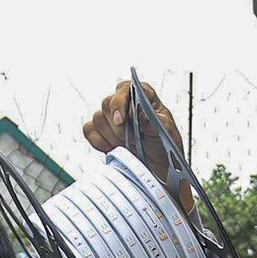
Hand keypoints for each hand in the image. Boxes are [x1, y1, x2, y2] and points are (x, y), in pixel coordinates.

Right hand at [82, 78, 192, 211]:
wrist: (161, 168)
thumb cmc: (167, 145)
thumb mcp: (166, 131)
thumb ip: (151, 120)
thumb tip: (137, 111)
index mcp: (143, 96)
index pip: (125, 89)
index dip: (120, 102)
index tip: (121, 121)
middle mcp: (125, 104)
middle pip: (107, 104)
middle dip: (118, 126)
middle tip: (133, 140)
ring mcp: (111, 118)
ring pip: (98, 119)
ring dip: (112, 136)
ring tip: (128, 145)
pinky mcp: (101, 133)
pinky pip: (89, 131)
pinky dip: (99, 142)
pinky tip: (114, 149)